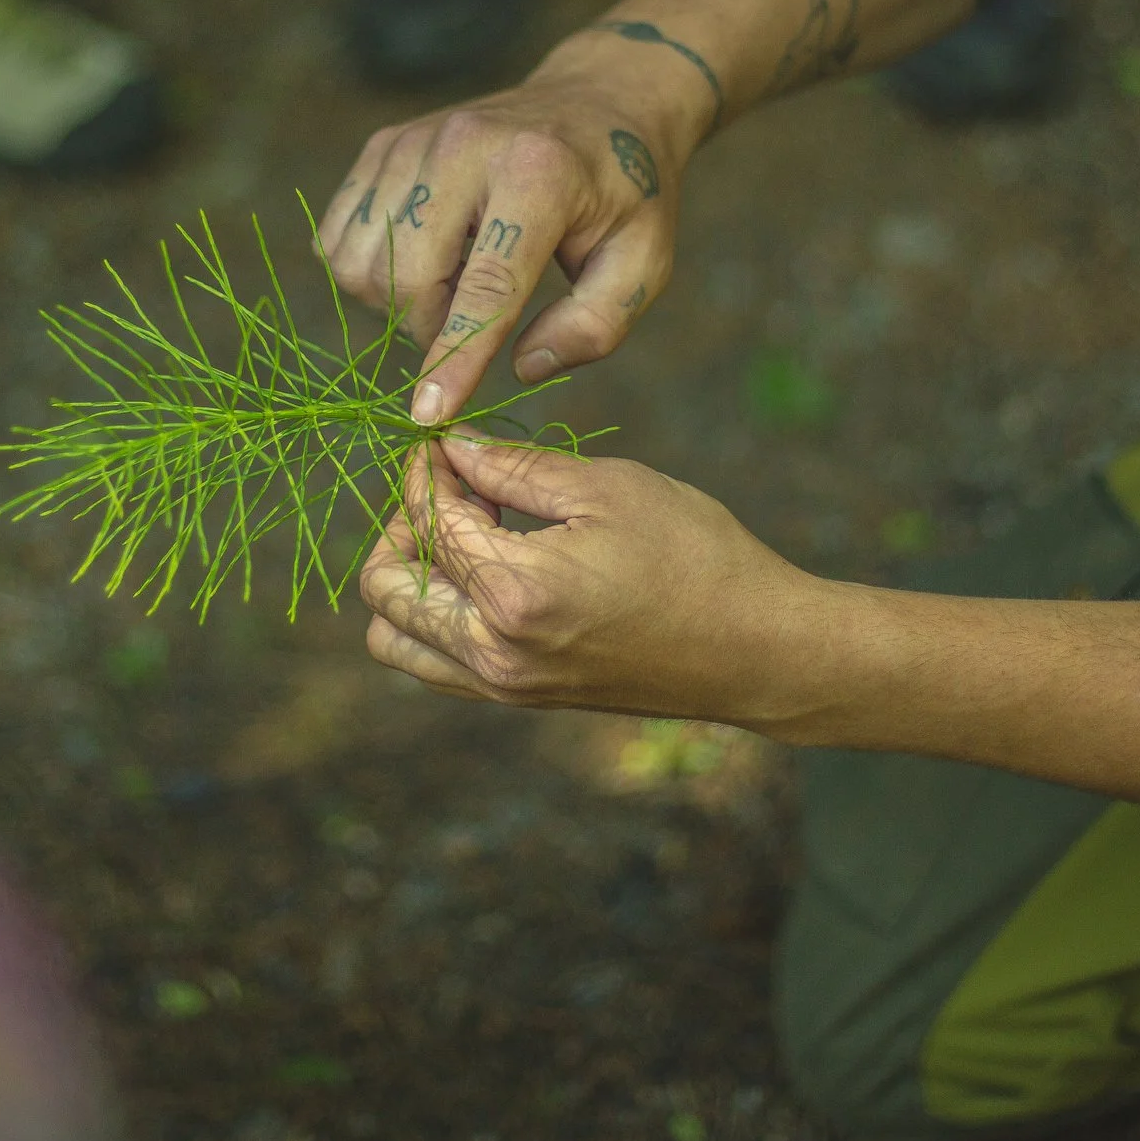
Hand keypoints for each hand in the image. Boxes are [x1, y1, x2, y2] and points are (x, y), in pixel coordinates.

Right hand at [318, 61, 691, 423]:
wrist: (597, 101)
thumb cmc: (624, 193)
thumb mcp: (644, 261)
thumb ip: (595, 326)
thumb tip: (522, 368)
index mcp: (540, 174)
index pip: (486, 286)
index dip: (456, 357)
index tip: (429, 414)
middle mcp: (465, 146)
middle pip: (406, 278)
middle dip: (429, 330)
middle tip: (474, 326)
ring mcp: (415, 140)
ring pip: (360, 261)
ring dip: (397, 301)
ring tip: (453, 286)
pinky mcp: (383, 144)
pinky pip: (338, 237)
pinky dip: (370, 270)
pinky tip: (422, 259)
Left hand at [358, 435, 838, 730]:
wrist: (756, 651)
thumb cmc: (696, 557)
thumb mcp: (608, 489)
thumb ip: (514, 468)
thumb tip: (452, 446)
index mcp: (514, 591)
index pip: (427, 520)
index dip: (426, 469)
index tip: (446, 441)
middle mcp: (494, 651)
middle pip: (383, 586)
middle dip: (401, 522)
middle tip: (453, 488)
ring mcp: (503, 685)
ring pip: (395, 637)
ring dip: (407, 577)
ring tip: (467, 535)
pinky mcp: (520, 699)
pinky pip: (435, 663)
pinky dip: (434, 615)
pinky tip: (487, 573)